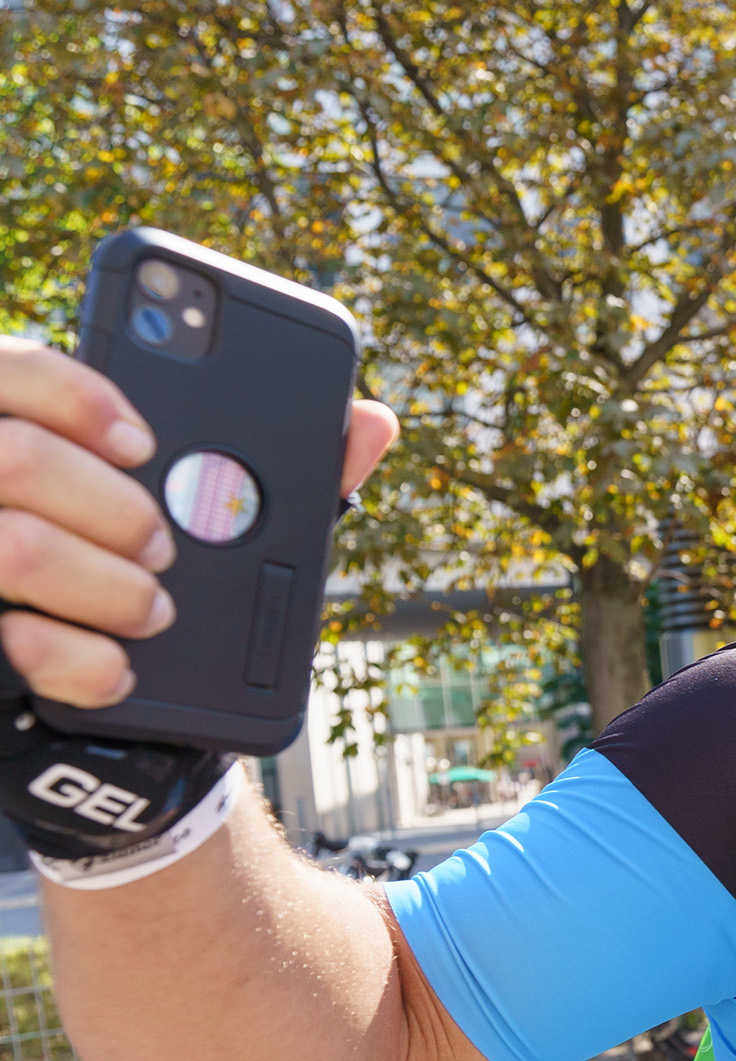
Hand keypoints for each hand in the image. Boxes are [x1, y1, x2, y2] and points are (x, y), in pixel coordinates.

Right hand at [0, 338, 396, 706]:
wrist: (135, 693)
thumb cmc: (185, 577)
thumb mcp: (244, 516)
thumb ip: (302, 464)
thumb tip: (374, 421)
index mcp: (28, 428)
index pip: (10, 367)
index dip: (73, 396)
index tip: (144, 442)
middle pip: (13, 457)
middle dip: (111, 507)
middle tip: (164, 548)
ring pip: (13, 548)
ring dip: (106, 587)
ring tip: (155, 609)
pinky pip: (12, 642)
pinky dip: (77, 660)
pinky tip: (119, 669)